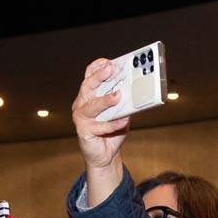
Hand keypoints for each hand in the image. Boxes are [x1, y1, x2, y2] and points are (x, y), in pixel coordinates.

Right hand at [71, 59, 129, 205]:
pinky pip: (100, 126)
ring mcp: (81, 117)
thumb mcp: (121, 112)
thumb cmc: (112, 131)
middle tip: (111, 70)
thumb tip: (136, 91)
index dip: (97, 67)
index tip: (108, 62)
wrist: (106, 155)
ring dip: (105, 100)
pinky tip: (124, 120)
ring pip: (92, 105)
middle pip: (88, 86)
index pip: (89, 76)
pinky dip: (113, 124)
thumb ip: (125, 102)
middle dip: (99, 76)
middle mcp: (81, 103)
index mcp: (89, 95)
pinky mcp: (84, 131)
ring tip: (118, 96)